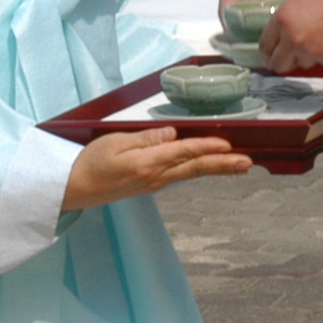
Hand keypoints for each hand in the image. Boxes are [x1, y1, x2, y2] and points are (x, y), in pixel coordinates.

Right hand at [62, 127, 250, 209]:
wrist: (75, 189)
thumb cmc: (90, 162)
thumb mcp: (113, 143)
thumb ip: (144, 138)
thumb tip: (171, 133)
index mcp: (146, 164)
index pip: (183, 152)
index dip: (206, 147)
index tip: (227, 144)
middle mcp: (156, 177)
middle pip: (195, 168)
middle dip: (223, 165)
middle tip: (248, 163)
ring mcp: (156, 183)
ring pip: (192, 173)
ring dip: (218, 168)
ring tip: (241, 166)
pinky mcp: (153, 183)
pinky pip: (182, 175)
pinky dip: (201, 169)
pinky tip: (213, 167)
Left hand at [262, 0, 322, 70]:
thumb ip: (288, 19)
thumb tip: (282, 35)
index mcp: (283, 19)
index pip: (265, 45)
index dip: (268, 51)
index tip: (271, 53)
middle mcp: (293, 39)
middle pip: (278, 64)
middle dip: (282, 61)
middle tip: (289, 57)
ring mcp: (311, 52)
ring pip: (301, 64)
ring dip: (305, 57)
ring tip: (317, 41)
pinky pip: (321, 63)